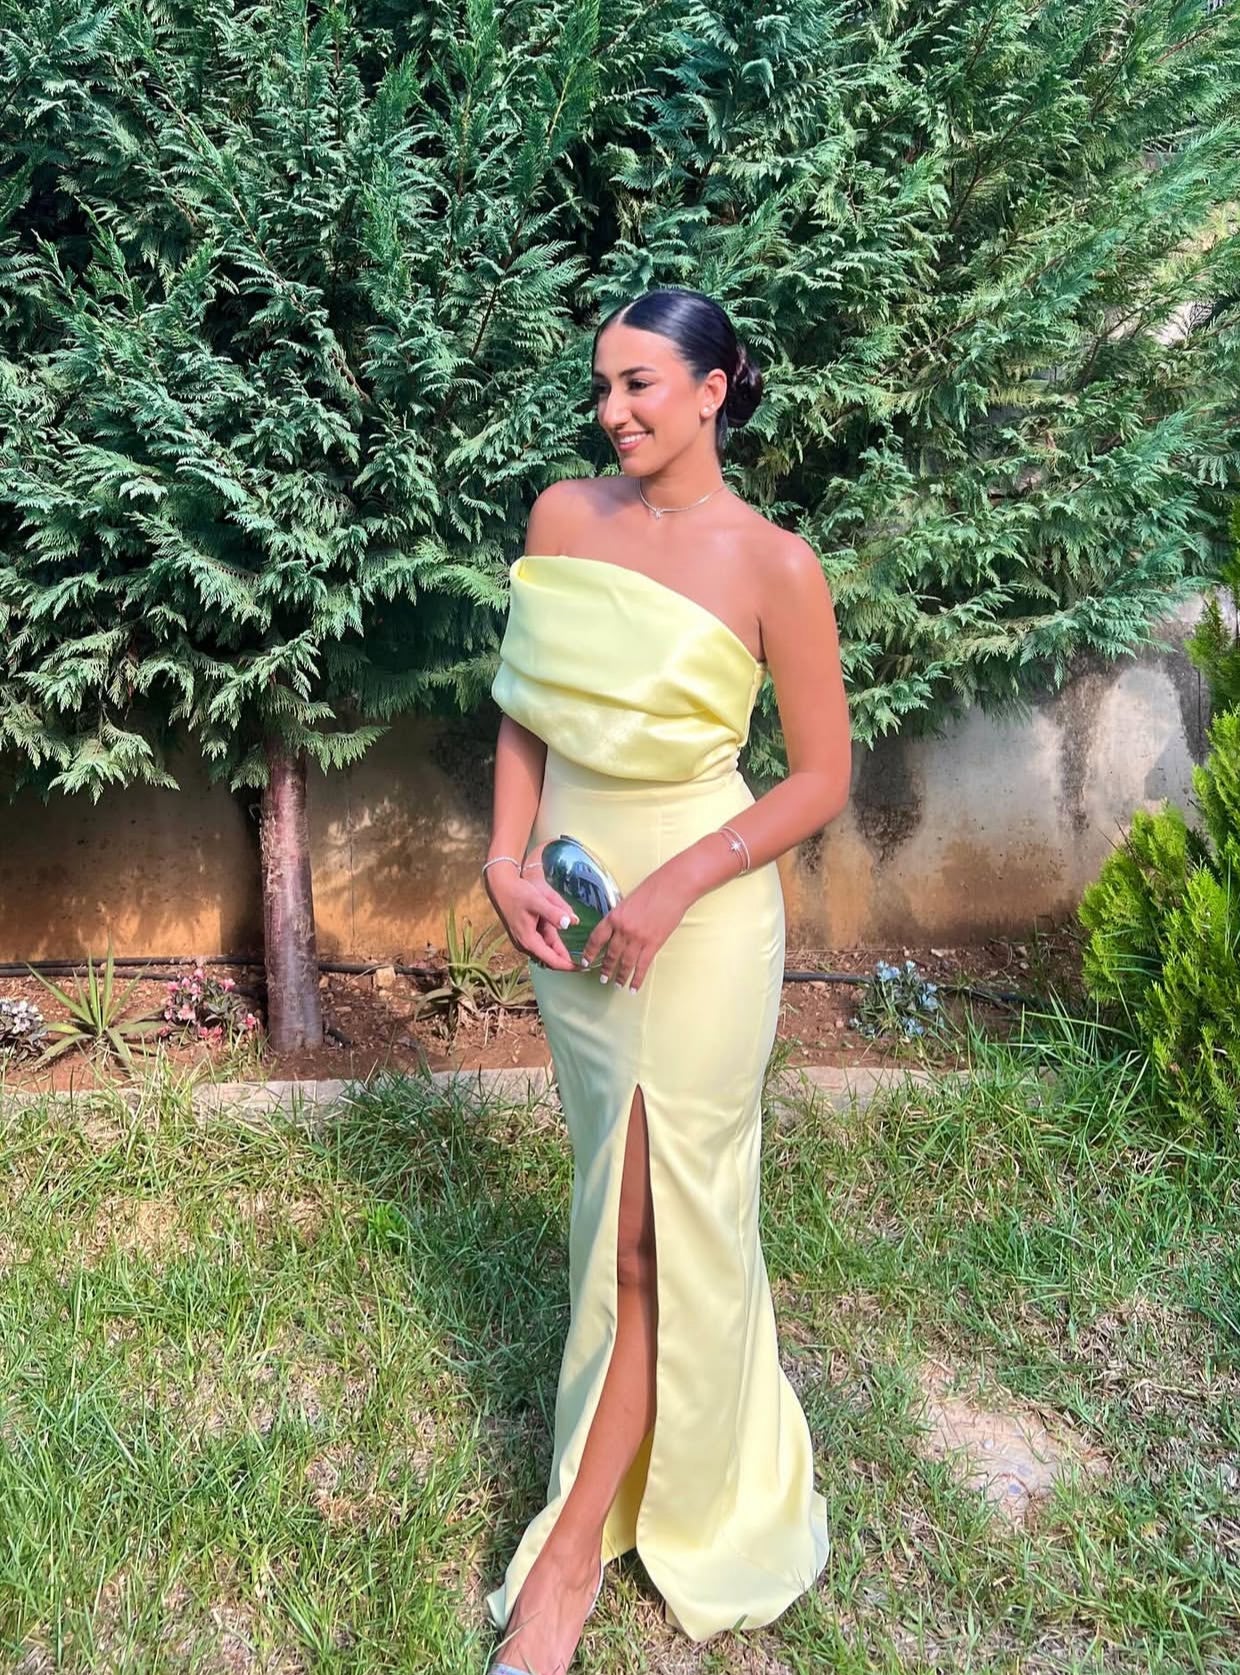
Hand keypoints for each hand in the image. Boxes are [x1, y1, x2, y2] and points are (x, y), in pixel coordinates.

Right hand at [486, 860, 579, 971]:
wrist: (501, 885)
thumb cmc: (518, 893)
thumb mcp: (537, 901)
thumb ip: (554, 913)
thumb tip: (570, 922)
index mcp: (529, 941)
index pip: (552, 961)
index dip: (569, 966)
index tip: (584, 968)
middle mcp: (525, 944)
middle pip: (550, 959)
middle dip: (567, 962)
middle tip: (586, 962)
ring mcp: (524, 940)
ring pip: (547, 951)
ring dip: (560, 952)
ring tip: (578, 953)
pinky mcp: (525, 934)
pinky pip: (542, 943)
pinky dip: (554, 944)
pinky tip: (564, 940)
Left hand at [579, 864, 693, 990]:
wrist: (673, 887)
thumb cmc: (653, 888)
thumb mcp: (629, 901)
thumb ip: (621, 916)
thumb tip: (617, 930)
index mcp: (614, 916)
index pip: (597, 938)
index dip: (590, 951)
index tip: (586, 960)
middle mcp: (623, 930)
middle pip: (611, 954)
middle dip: (606, 968)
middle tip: (602, 977)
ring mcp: (637, 938)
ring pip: (625, 963)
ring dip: (620, 976)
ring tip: (617, 985)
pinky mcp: (653, 944)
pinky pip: (642, 966)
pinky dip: (637, 979)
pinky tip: (633, 988)